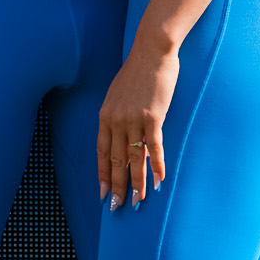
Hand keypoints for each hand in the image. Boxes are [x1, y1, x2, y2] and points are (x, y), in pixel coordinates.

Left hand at [97, 34, 179, 208]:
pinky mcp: (153, 117)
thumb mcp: (119, 95)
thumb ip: (118, 116)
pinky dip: (156, 165)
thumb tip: (123, 135)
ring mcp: (134, 120)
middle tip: (118, 207)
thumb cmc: (136, 72)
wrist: (151, 52)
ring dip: (137, 182)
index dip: (102, 174)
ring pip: (134, 158)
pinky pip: (154, 147)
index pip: (101, 152)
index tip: (103, 193)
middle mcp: (116, 121)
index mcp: (105, 116)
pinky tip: (158, 181)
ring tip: (138, 202)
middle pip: (115, 160)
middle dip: (117, 186)